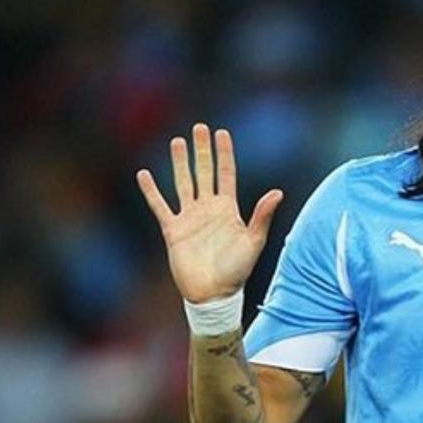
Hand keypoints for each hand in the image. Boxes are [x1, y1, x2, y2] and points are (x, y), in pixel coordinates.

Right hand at [136, 123, 283, 302]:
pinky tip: (144, 174)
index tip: (222, 133)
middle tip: (199, 127)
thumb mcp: (254, 241)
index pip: (226, 174)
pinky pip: (160, 206)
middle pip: (204, 172)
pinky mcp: (173, 230)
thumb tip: (278, 192)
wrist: (213, 295)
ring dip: (180, 163)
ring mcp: (190, 218)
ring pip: (183, 183)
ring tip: (177, 142)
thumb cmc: (236, 271)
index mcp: (228, 209)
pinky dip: (151, 191)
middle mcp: (208, 209)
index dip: (224, 154)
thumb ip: (262, 216)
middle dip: (202, 150)